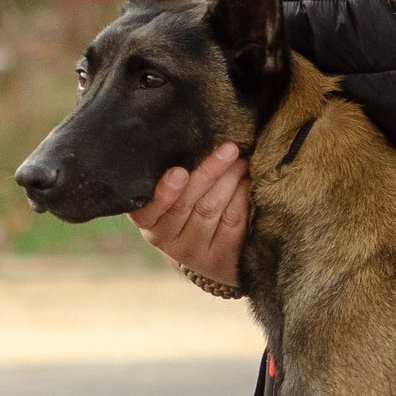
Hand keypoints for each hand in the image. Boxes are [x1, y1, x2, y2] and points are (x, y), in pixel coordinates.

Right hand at [129, 142, 247, 283]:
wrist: (207, 251)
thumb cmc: (184, 206)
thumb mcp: (170, 195)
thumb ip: (175, 174)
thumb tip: (196, 136)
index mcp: (148, 222)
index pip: (148, 211)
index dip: (164, 192)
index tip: (179, 172)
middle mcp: (167, 240)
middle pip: (186, 205)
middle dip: (209, 173)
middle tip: (228, 149)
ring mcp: (193, 252)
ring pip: (210, 210)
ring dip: (229, 180)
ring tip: (241, 159)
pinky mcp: (219, 259)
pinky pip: (232, 223)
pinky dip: (241, 197)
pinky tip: (247, 180)